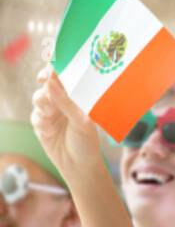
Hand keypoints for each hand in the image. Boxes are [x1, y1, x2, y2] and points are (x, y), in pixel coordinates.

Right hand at [30, 65, 100, 183]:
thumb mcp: (82, 121)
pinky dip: (41, 121)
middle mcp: (64, 100)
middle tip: (45, 80)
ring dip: (43, 103)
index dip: (56, 65)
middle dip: (45, 80)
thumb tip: (51, 83)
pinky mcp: (41, 123)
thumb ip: (67, 102)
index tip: (50, 61)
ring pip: (39, 97)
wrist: (78, 166)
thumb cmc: (87, 142)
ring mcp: (51, 111)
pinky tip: (49, 130)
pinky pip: (35, 115)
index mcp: (78, 96)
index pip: (66, 75)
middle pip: (48, 82)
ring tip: (51, 113)